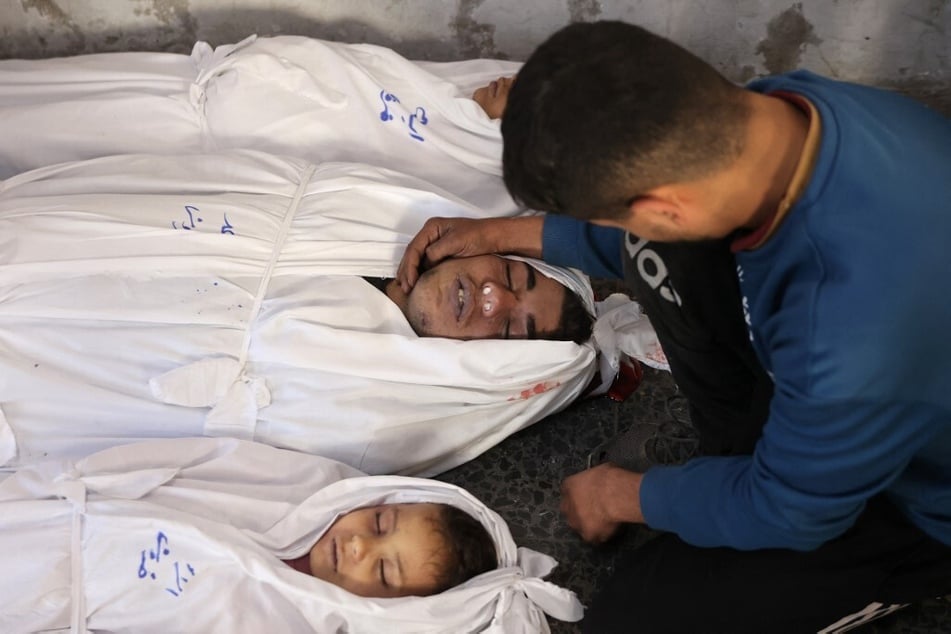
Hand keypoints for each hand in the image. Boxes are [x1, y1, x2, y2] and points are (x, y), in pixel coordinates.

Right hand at [396, 216, 543, 292]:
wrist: (495, 238)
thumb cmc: (478, 236)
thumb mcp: (456, 242)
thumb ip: (437, 252)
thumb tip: (425, 264)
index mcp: (432, 228)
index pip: (414, 248)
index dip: (409, 266)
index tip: (409, 281)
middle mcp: (431, 235)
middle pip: (412, 254)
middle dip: (406, 272)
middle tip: (404, 289)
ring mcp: (435, 244)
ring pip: (416, 260)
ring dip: (410, 274)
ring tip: (406, 289)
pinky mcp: (442, 253)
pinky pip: (426, 263)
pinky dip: (420, 273)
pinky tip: (417, 284)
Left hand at [560, 463, 644, 542]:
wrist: (614, 495)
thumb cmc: (608, 477)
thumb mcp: (600, 469)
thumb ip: (595, 478)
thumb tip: (602, 480)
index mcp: (569, 485)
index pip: (567, 490)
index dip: (578, 494)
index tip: (588, 495)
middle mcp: (567, 505)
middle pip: (569, 510)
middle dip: (579, 510)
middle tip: (594, 509)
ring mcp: (576, 522)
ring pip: (579, 525)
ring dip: (588, 524)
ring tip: (603, 521)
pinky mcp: (588, 535)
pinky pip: (594, 537)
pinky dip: (601, 534)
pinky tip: (611, 530)